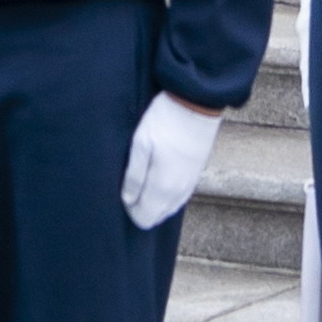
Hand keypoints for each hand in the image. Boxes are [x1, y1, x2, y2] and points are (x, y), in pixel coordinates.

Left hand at [122, 92, 224, 229]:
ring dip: (154, 200)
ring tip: (145, 173)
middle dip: (141, 207)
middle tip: (132, 180)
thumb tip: (127, 200)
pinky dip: (166, 194)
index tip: (124, 188)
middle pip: (156, 217)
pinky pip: (178, 197)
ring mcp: (189, 185)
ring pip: (167, 208)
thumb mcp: (141, 143)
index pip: (143, 219)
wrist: (198, 102)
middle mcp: (179, 193)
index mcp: (163, 187)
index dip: (129, 209)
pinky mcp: (195, 175)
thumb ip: (134, 176)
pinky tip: (159, 172)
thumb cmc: (166, 120)